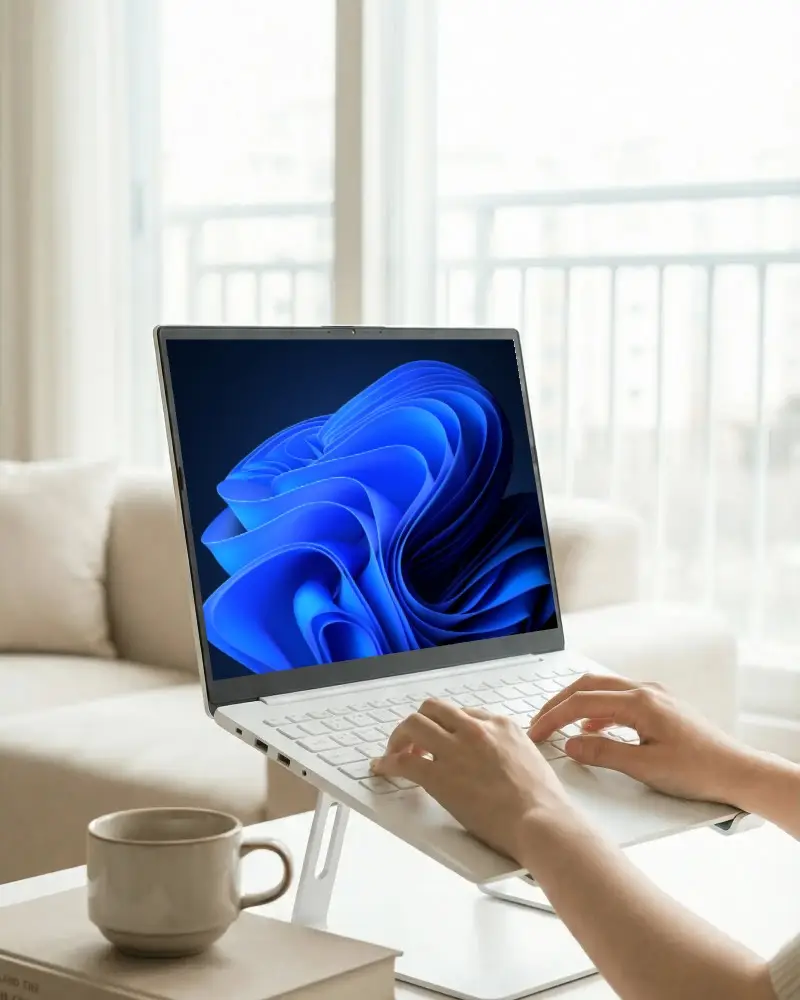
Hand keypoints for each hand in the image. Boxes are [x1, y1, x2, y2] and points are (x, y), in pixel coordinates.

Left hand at [371, 698, 573, 861]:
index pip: (462, 714)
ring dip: (400, 737)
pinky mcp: (439, 776)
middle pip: (433, 709)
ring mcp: (455, 750)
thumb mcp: (531, 757)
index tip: (441, 740)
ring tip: (395, 752)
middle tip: (413, 741)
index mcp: (499, 724)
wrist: (540, 822)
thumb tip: (499, 755)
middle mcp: (474, 730)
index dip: (448, 727)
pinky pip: (403, 762)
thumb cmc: (543, 801)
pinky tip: (383, 768)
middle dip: (420, 722)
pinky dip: (388, 762)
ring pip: (413, 725)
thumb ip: (509, 748)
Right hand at [528, 674, 751, 804]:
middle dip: (559, 702)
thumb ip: (603, 753)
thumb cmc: (698, 770)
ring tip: (559, 724)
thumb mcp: (645, 767)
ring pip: (603, 689)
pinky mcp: (660, 706)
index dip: (553, 717)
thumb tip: (570, 745)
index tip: (535, 733)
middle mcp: (645, 691)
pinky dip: (598, 710)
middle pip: (588, 685)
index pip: (582, 702)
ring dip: (577, 703)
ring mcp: (654, 696)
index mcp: (639, 702)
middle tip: (538, 722)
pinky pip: (619, 699)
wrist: (737, 771)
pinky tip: (593, 728)